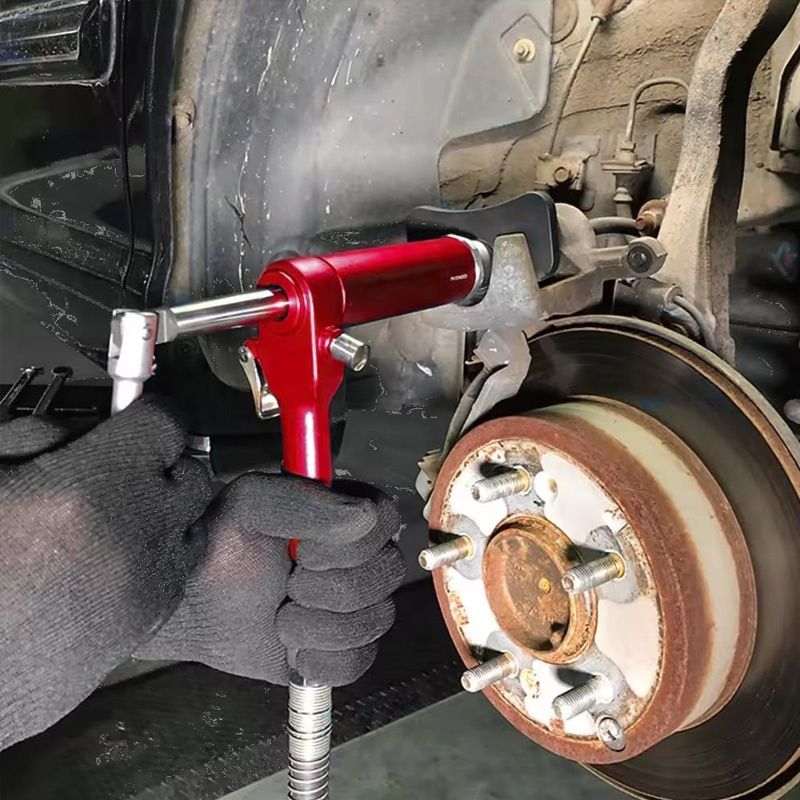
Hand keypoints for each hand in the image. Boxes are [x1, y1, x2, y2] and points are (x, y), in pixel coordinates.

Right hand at [0, 399, 210, 749]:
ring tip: (119, 517)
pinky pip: (181, 566)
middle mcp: (136, 534)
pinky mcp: (150, 619)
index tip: (137, 419)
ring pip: (195, 520)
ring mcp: (149, 581)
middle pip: (192, 473)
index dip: (148, 416)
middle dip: (165, 465)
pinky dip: (160, 554)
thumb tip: (82, 428)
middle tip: (123, 471)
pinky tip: (115, 558)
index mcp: (91, 488)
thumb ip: (37, 437)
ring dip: (168, 511)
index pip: (165, 424)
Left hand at [135, 473, 405, 685]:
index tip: (306, 552)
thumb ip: (303, 501)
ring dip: (317, 626)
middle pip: (385, 574)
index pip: (384, 520)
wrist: (193, 604)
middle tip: (288, 585)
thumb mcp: (250, 505)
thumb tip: (363, 516)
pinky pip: (358, 662)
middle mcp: (361, 558)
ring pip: (374, 620)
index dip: (351, 544)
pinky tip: (292, 648)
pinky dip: (320, 660)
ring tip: (281, 618)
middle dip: (327, 589)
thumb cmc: (221, 546)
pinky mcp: (344, 650)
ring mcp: (356, 605)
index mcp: (345, 515)